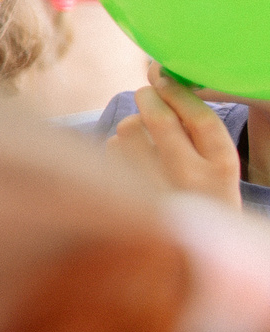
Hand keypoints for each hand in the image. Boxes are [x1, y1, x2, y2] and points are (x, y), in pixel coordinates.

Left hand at [108, 63, 242, 206]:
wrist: (184, 250)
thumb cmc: (200, 199)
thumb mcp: (215, 171)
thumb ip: (197, 136)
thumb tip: (163, 86)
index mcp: (221, 169)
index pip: (201, 118)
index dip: (179, 93)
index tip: (167, 81)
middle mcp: (188, 177)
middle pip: (159, 117)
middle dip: (149, 96)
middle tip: (148, 93)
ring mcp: (151, 187)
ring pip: (129, 128)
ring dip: (133, 124)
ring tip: (142, 136)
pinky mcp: (120, 194)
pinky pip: (111, 150)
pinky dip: (117, 147)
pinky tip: (129, 161)